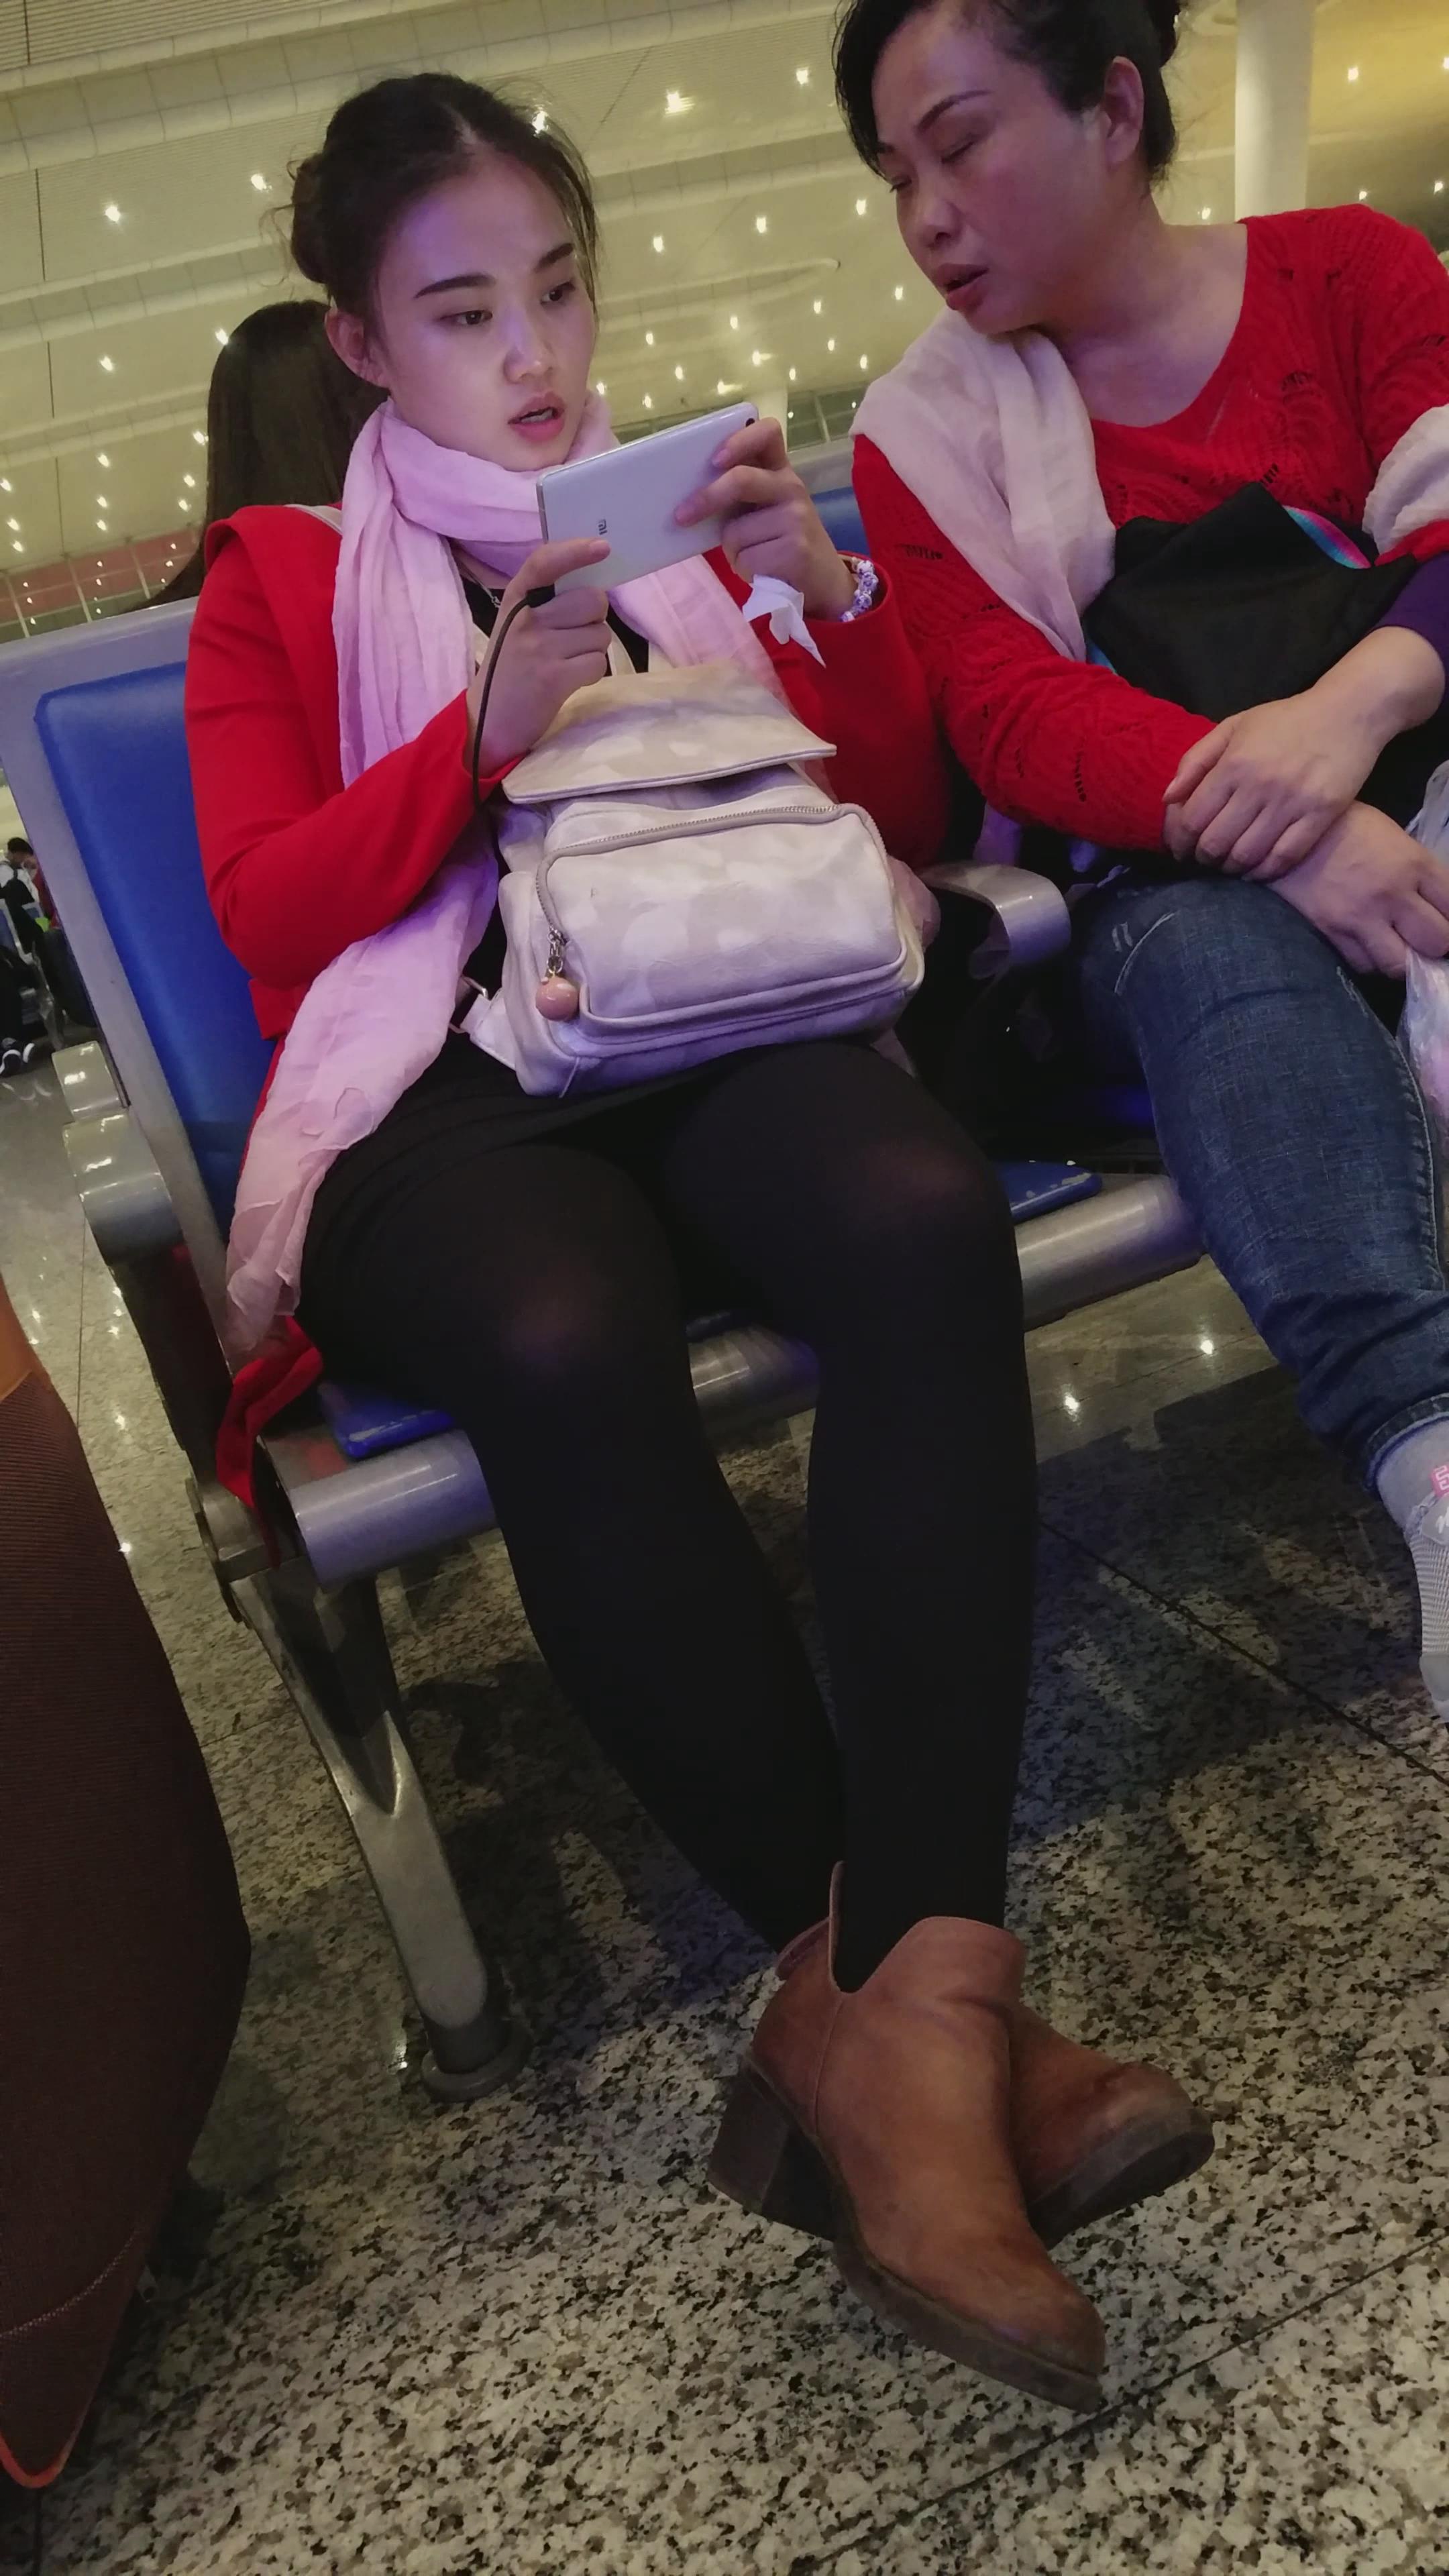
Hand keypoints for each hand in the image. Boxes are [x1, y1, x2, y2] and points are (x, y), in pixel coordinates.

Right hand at [465, 537, 611, 771]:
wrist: (489, 722)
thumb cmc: (510, 668)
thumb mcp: (517, 624)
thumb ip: (547, 602)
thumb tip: (594, 584)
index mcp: (515, 599)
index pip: (545, 563)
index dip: (575, 552)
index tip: (601, 548)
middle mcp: (526, 619)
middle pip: (592, 600)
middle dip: (595, 618)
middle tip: (575, 636)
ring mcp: (539, 649)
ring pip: (600, 634)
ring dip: (593, 649)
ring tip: (567, 661)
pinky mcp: (554, 679)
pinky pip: (597, 663)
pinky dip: (591, 673)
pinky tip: (570, 679)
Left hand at [675, 416, 855, 621]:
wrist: (822, 580)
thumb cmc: (781, 543)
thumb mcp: (764, 510)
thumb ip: (738, 496)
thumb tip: (689, 501)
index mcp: (780, 471)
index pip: (767, 434)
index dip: (739, 440)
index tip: (714, 459)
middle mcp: (792, 487)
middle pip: (741, 480)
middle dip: (707, 498)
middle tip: (682, 515)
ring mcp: (797, 518)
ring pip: (735, 532)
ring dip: (732, 550)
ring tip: (753, 556)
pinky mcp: (795, 551)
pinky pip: (745, 559)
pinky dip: (743, 569)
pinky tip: (761, 570)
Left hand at [1164, 695, 1380, 877]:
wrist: (1349, 711)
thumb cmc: (1286, 719)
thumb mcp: (1235, 727)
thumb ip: (1196, 760)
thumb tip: (1168, 799)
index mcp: (1234, 763)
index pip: (1193, 819)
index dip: (1180, 842)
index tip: (1181, 849)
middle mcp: (1260, 785)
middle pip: (1216, 843)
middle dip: (1202, 858)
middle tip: (1204, 860)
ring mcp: (1292, 802)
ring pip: (1247, 855)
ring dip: (1231, 868)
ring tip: (1228, 865)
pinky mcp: (1321, 814)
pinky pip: (1285, 858)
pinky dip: (1264, 872)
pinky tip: (1256, 870)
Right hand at [1273, 801, 1448, 975]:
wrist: (1290, 830)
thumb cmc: (1348, 828)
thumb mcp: (1397, 839)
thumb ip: (1421, 875)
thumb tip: (1440, 908)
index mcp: (1414, 864)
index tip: (1443, 922)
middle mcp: (1393, 894)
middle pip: (1436, 942)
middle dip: (1435, 945)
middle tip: (1424, 940)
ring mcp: (1361, 917)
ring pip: (1398, 965)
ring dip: (1402, 960)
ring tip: (1395, 947)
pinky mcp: (1332, 931)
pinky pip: (1363, 964)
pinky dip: (1370, 960)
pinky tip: (1367, 945)